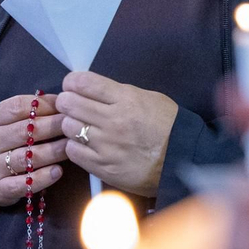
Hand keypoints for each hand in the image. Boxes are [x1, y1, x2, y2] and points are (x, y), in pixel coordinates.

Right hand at [0, 93, 66, 229]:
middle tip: (74, 124)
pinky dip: (43, 178)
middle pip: (26, 131)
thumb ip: (22, 111)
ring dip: (54, 151)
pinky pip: (25, 183)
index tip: (64, 105)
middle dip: (54, 126)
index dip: (44, 105)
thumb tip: (58, 100)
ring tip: (72, 146)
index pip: (17, 107)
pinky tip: (58, 171)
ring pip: (29, 157)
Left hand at [57, 71, 177, 196]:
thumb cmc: (167, 125)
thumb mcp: (147, 98)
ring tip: (80, 126)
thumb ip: (117, 93)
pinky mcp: (102, 167)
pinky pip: (73, 151)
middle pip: (70, 103)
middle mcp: (113, 120)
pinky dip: (74, 146)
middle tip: (70, 104)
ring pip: (68, 127)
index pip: (84, 83)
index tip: (72, 85)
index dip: (72, 82)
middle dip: (67, 101)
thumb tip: (91, 89)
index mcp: (125, 98)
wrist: (181, 160)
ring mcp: (106, 145)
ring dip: (70, 124)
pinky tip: (84, 144)